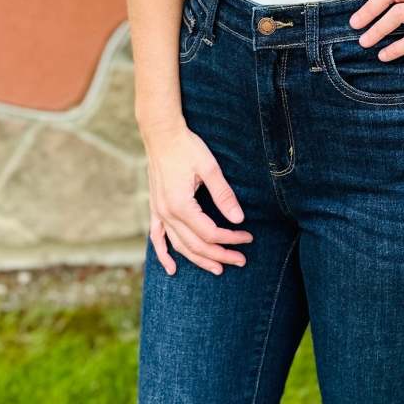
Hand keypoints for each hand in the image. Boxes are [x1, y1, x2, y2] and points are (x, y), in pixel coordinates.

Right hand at [145, 123, 251, 275]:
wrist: (161, 134)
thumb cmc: (186, 147)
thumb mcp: (209, 168)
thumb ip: (224, 195)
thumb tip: (238, 218)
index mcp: (181, 205)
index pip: (210, 233)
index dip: (231, 239)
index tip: (248, 238)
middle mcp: (167, 213)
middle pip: (195, 244)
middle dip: (220, 255)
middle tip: (240, 260)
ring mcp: (159, 212)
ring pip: (179, 245)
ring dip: (198, 259)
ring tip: (218, 268)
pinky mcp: (155, 208)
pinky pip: (157, 237)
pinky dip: (164, 254)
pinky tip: (172, 269)